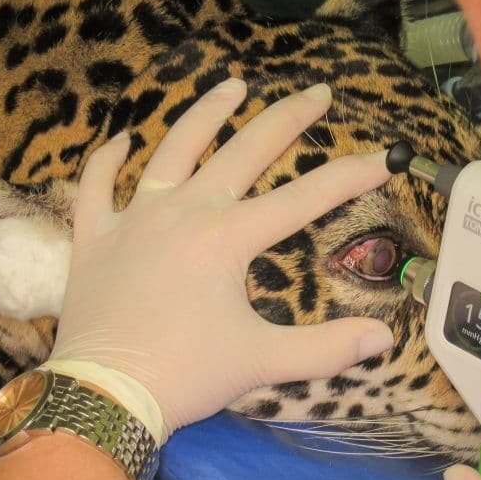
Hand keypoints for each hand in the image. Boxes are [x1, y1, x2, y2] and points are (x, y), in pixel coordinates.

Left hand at [49, 79, 394, 434]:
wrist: (103, 395)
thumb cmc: (186, 376)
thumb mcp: (264, 362)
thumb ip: (327, 349)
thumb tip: (385, 338)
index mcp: (227, 238)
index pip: (305, 199)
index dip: (350, 177)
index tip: (383, 159)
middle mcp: (184, 212)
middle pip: (244, 151)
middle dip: (287, 119)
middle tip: (317, 92)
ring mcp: (134, 219)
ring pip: (172, 149)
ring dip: (206, 113)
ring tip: (232, 84)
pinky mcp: (95, 237)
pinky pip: (96, 185)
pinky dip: (107, 159)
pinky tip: (122, 136)